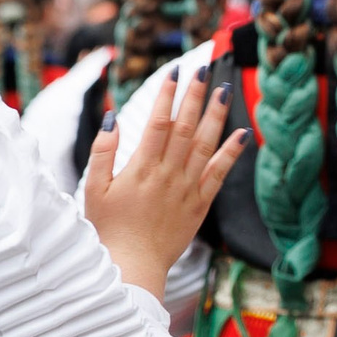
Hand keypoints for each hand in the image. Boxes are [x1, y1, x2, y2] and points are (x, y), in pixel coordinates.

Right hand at [83, 72, 246, 297]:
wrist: (132, 267)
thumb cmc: (108, 229)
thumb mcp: (93, 189)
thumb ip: (103, 151)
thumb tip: (113, 117)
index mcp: (141, 168)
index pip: (158, 122)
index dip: (167, 95)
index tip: (174, 72)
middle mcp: (168, 174)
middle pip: (185, 127)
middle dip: (194, 95)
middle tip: (203, 69)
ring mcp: (187, 189)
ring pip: (205, 145)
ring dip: (216, 116)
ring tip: (224, 90)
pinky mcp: (200, 205)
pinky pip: (219, 174)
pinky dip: (232, 153)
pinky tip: (242, 134)